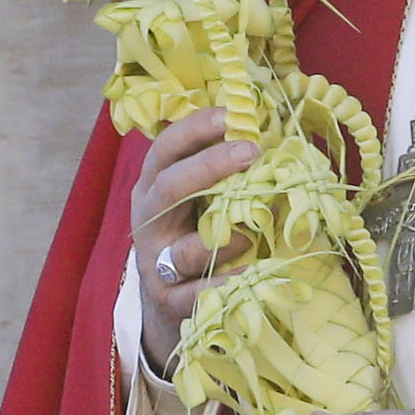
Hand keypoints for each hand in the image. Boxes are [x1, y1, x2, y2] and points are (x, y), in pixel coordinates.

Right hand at [129, 107, 255, 374]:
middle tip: (250, 151)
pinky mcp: (170, 300)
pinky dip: (226, 282)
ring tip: (252, 231)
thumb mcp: (193, 199)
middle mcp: (149, 221)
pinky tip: (252, 273)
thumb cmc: (190, 234)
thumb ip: (216, 171)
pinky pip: (198, 292)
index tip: (231, 114)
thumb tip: (265, 132)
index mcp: (152, 188)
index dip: (195, 128)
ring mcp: (156, 262)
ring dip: (221, 238)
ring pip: (182, 248)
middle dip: (208, 166)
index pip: (165, 149)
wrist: (167, 301)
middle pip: (168, 188)